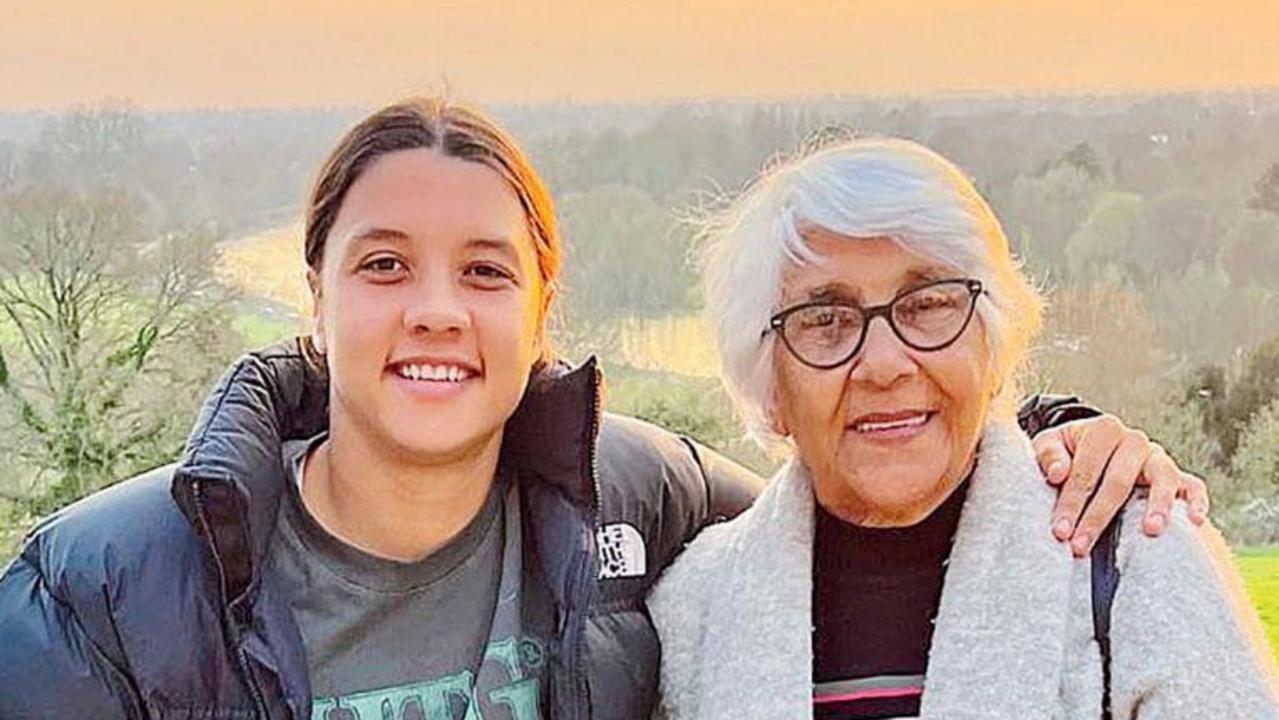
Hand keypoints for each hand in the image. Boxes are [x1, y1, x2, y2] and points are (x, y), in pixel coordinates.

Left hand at [1032, 414, 1209, 556]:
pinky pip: (1193, 486)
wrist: (1092, 449)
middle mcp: (1134, 441)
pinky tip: (1194, 521)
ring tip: (1150, 530)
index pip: (1085, 470)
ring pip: (1162, 479)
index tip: (1059, 531)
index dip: (1071, 502)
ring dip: (1157, 505)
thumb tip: (1058, 473)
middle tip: (1080, 547)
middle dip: (1097, 517)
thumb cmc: (1067, 453)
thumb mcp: (1049, 445)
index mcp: (1103, 430)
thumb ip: (1048, 455)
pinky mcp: (1177, 475)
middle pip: (1118, 481)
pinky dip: (1197, 501)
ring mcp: (1158, 458)